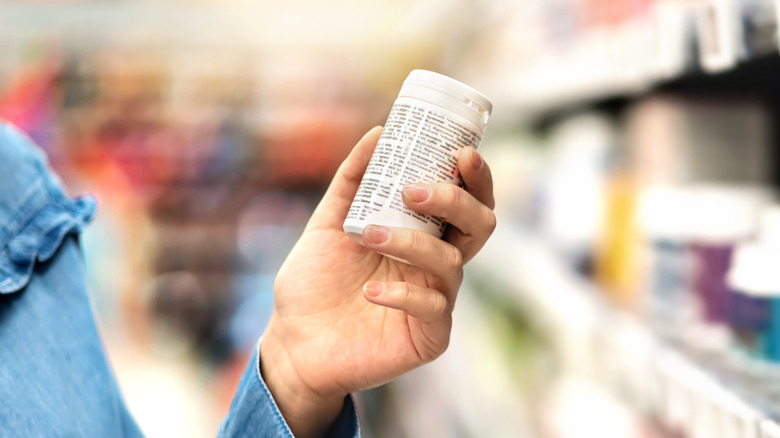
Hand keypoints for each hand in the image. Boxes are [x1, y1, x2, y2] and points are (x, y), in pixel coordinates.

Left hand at [260, 126, 495, 436]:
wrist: (292, 341)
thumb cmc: (314, 283)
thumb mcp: (328, 223)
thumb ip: (351, 181)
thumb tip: (378, 132)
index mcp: (422, 235)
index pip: (466, 202)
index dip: (475, 178)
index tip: (462, 152)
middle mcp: (436, 264)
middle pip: (479, 226)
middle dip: (456, 202)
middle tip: (415, 191)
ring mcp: (436, 299)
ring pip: (450, 261)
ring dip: (411, 243)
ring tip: (368, 235)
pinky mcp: (429, 336)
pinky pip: (433, 307)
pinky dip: (403, 294)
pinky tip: (370, 292)